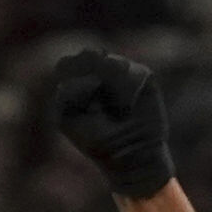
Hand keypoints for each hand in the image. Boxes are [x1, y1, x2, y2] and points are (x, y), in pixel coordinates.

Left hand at [50, 47, 174, 200]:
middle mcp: (101, 71)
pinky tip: (127, 109)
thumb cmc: (96, 140)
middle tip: (96, 102)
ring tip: (115, 111)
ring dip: (111, 87)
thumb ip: (67, 92)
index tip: (80, 107)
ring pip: (113, 62)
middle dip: (91, 79)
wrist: (129, 156)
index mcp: (79, 79)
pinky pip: (134, 73)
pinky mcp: (145, 78)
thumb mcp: (68, 118)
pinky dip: (128, 91)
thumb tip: (95, 80)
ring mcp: (124, 72)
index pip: (68, 64)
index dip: (72, 83)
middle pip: (89, 55)